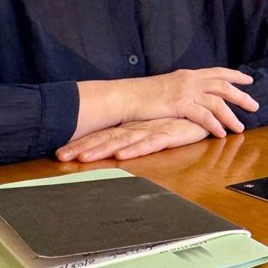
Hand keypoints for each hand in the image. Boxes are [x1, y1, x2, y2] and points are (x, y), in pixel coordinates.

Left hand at [56, 118, 208, 162]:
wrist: (208, 110)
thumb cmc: (180, 121)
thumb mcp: (154, 130)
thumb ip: (136, 137)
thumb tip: (113, 146)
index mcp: (132, 127)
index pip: (102, 136)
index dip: (81, 143)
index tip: (60, 152)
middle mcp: (138, 127)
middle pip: (106, 138)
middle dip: (82, 147)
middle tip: (60, 155)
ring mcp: (152, 130)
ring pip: (123, 141)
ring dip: (102, 149)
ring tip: (82, 158)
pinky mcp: (170, 133)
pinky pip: (150, 143)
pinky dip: (135, 149)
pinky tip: (121, 155)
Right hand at [134, 67, 258, 136]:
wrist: (126, 96)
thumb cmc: (143, 95)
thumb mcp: (168, 85)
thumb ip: (184, 88)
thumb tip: (194, 95)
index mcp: (188, 75)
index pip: (217, 72)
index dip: (234, 75)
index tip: (248, 80)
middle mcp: (190, 80)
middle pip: (223, 86)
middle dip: (241, 96)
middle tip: (255, 106)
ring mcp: (185, 91)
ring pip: (217, 102)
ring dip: (231, 116)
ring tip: (241, 127)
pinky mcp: (179, 104)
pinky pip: (203, 116)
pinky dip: (215, 125)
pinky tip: (222, 133)